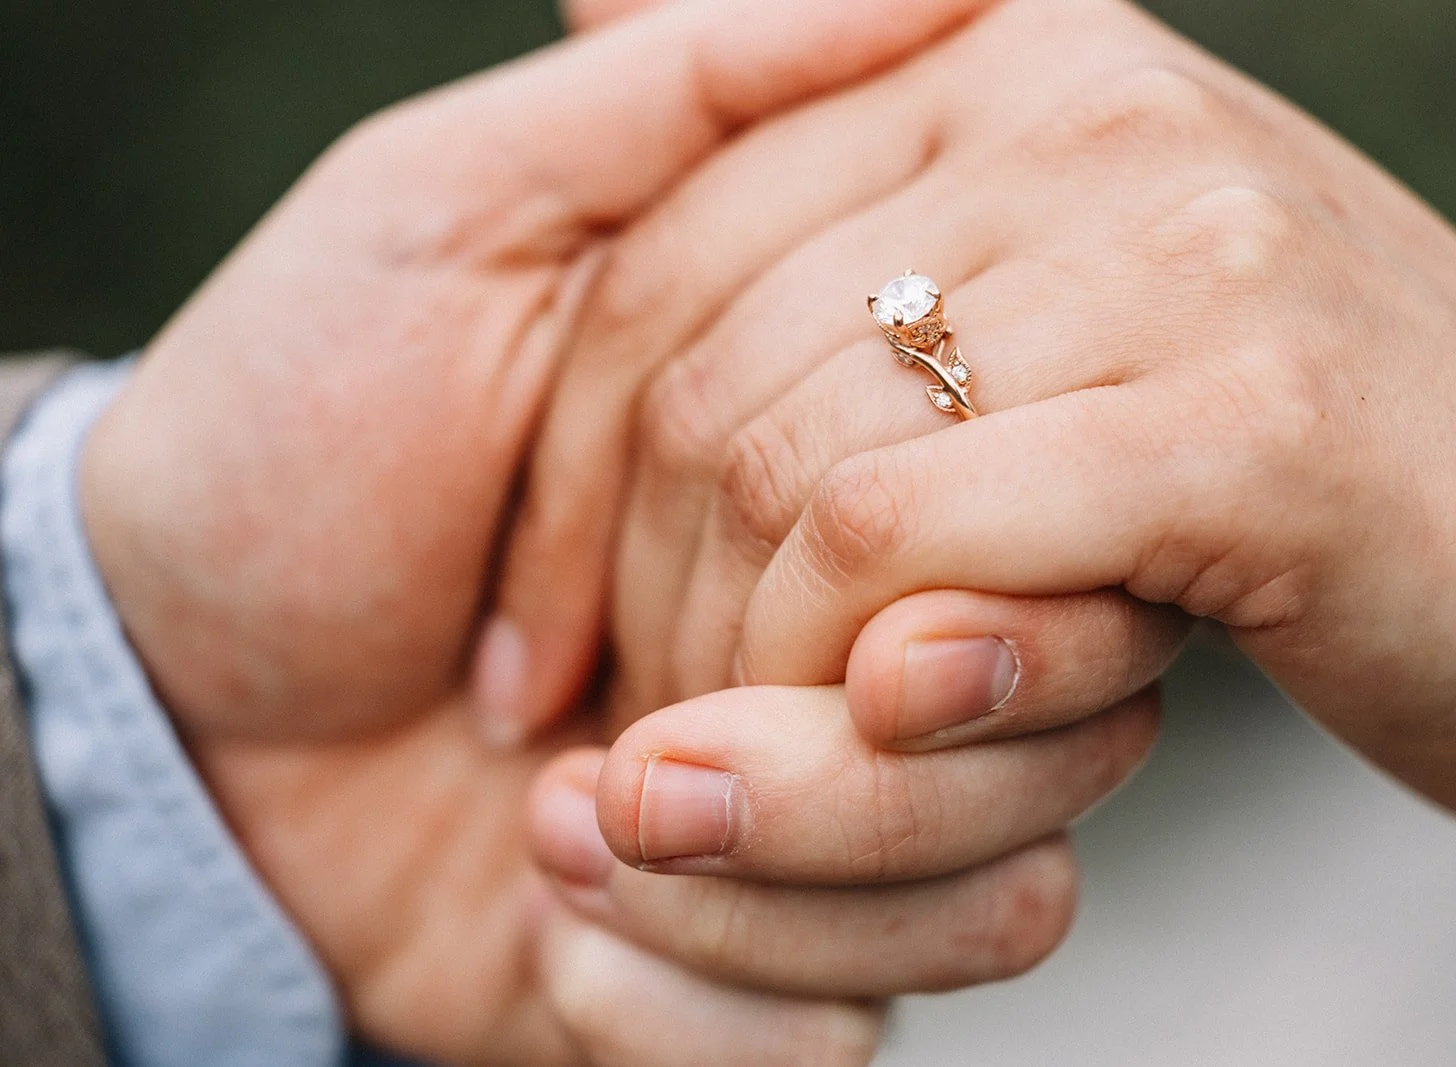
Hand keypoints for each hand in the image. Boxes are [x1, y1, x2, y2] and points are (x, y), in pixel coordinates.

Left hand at [76, 0, 998, 1060]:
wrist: (175, 725)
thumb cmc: (295, 440)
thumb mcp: (456, 209)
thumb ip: (695, 83)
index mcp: (861, 444)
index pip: (1018, 471)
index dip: (898, 502)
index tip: (718, 541)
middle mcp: (899, 616)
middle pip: (1053, 682)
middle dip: (828, 709)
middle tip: (607, 696)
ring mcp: (867, 802)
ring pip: (1003, 858)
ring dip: (773, 855)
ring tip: (564, 808)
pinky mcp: (815, 969)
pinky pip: (894, 995)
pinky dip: (720, 982)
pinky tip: (566, 909)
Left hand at [536, 0, 1455, 835]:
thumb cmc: (1278, 435)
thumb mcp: (1043, 250)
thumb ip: (814, 112)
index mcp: (998, 51)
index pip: (661, 249)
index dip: (568, 464)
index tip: (541, 623)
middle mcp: (1081, 106)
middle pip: (705, 368)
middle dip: (629, 586)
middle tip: (631, 729)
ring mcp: (1179, 246)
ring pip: (796, 465)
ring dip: (729, 657)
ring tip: (729, 761)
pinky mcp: (1256, 422)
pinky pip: (920, 540)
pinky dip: (846, 669)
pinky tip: (868, 726)